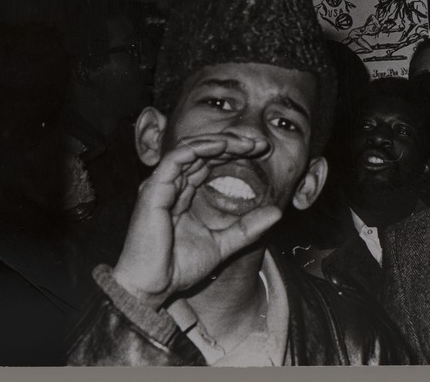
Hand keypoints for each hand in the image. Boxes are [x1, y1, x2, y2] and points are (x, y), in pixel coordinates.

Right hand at [112, 134, 280, 308]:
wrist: (153, 287)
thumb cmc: (179, 268)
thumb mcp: (223, 244)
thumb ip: (248, 228)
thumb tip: (277, 212)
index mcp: (185, 195)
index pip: (210, 163)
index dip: (234, 153)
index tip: (261, 152)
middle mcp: (173, 185)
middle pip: (203, 153)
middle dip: (232, 144)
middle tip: (259, 144)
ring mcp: (162, 185)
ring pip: (192, 149)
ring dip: (221, 142)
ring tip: (247, 143)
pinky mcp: (154, 189)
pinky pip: (177, 158)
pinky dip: (199, 148)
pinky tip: (221, 147)